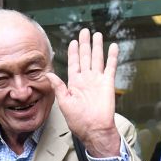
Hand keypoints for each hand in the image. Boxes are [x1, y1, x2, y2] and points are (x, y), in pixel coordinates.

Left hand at [46, 28, 120, 156]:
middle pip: (85, 57)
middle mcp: (86, 79)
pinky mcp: (108, 83)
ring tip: (97, 34)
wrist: (94, 129)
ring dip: (97, 46)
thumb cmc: (78, 120)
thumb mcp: (64, 102)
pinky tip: (112, 46)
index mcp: (75, 83)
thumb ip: (58, 86)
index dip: (73, 52)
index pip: (74, 63)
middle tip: (84, 31)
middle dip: (85, 44)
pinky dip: (112, 56)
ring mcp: (97, 80)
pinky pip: (110, 67)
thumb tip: (47, 74)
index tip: (73, 41)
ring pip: (97, 59)